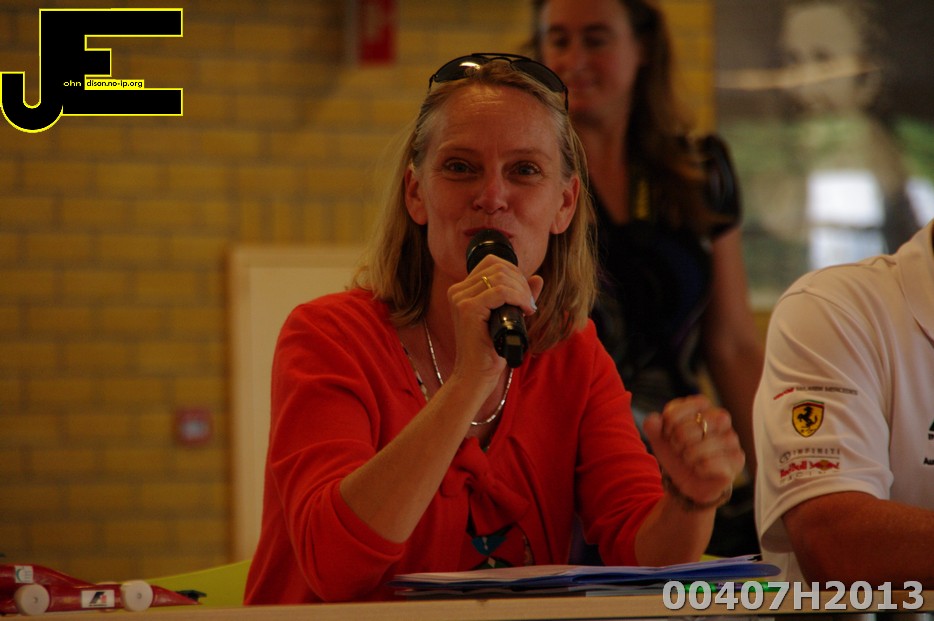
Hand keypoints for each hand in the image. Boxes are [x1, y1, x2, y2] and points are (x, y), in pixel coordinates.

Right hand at [446, 254, 541, 381]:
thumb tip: (538, 278)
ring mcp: (460, 298)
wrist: (475, 374)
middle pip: (497, 267)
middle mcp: (457, 290)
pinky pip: (500, 291)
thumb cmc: (490, 349)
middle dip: (521, 282)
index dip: (514, 272)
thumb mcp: (508, 317)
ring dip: (521, 291)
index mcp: (462, 290)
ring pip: (500, 277)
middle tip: (529, 304)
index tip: (525, 294)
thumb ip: (520, 296)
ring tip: (528, 308)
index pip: (492, 262)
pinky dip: (518, 298)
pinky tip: (525, 311)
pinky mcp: (467, 308)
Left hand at [642, 395, 744, 507]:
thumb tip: (653, 419)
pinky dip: (699, 468)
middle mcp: (721, 419)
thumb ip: (653, 426)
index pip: (684, 406)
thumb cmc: (675, 453)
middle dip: (679, 440)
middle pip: (697, 425)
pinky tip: (700, 469)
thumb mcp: (659, 439)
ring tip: (689, 459)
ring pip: (703, 446)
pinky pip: (711, 464)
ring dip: (688, 456)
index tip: (668, 432)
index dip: (670, 421)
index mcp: (702, 407)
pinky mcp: (737, 460)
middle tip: (679, 447)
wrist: (685, 480)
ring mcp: (732, 439)